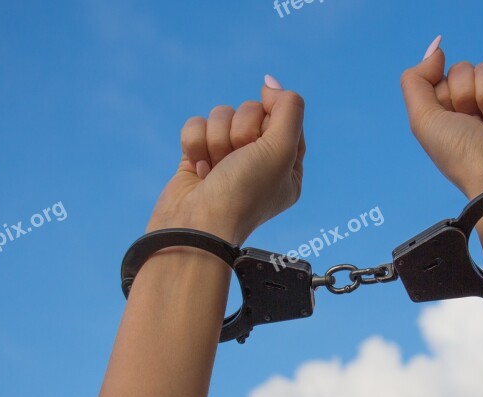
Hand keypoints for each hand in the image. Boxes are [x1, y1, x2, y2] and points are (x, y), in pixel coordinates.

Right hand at [147, 75, 305, 243]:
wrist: (197, 226)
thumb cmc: (244, 193)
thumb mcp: (282, 149)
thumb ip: (288, 109)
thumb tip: (271, 84)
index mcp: (288, 167)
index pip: (286, 118)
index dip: (272, 119)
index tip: (264, 135)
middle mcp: (259, 163)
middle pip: (252, 112)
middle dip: (241, 131)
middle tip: (238, 159)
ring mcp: (227, 160)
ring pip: (222, 115)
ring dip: (217, 138)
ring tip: (216, 168)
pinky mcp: (198, 158)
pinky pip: (197, 125)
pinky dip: (194, 143)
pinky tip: (198, 169)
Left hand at [400, 36, 482, 199]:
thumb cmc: (464, 157)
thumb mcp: (423, 121)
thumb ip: (415, 81)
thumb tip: (436, 49)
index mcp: (449, 113)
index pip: (442, 77)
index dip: (446, 94)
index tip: (453, 119)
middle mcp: (475, 107)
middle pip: (465, 69)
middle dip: (468, 95)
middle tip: (478, 125)